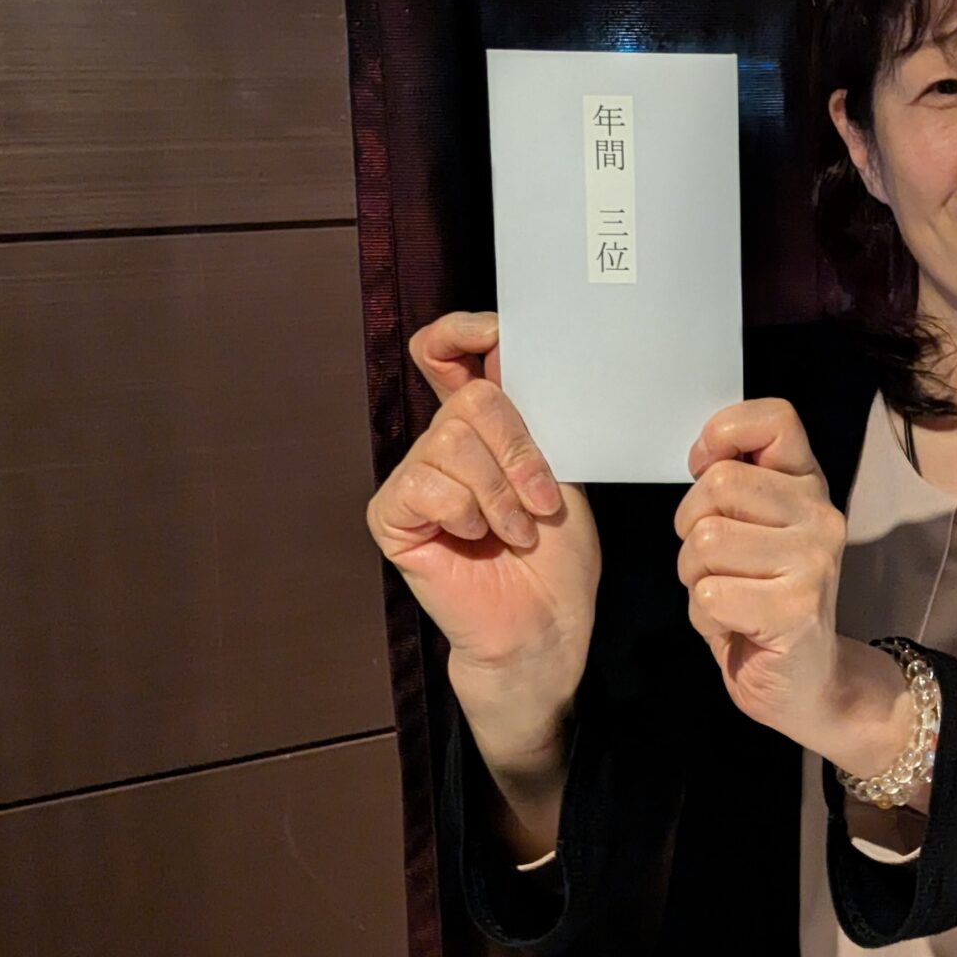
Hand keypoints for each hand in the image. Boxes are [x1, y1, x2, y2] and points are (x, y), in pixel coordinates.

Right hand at [366, 311, 599, 734]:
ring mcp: (413, 478)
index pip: (449, 352)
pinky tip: (477, 540)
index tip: (495, 332)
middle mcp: (443, 444)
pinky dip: (467, 513)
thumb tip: (519, 358)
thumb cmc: (556, 557)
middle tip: (541, 499)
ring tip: (516, 531)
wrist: (544, 625)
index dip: (463, 331)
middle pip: (470, 400)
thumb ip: (538, 418)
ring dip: (501, 493)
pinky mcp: (392, 515)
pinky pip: (427, 485)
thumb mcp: (564, 471)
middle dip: (519, 450)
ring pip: (452, 442)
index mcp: (485, 426)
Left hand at [674, 399, 909, 772]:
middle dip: (691, 528)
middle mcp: (821, 514)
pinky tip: (735, 626)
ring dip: (695, 577)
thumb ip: (737, 486)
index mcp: (808, 483)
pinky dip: (704, 617)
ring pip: (706, 542)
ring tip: (727, 595)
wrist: (809, 682)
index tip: (706, 470)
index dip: (723, 435)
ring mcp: (814, 561)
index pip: (774, 419)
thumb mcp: (756, 529)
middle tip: (714, 562)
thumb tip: (703, 456)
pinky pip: (709, 595)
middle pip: (718, 485)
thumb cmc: (765, 599)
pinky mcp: (796, 610)